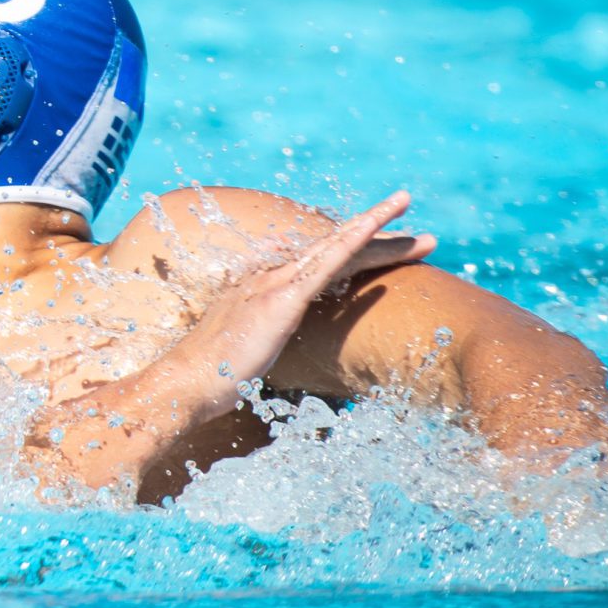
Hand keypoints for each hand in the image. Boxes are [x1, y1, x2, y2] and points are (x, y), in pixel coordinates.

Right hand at [170, 190, 434, 414]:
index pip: (318, 264)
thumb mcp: (245, 356)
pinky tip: (380, 226)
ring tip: (421, 228)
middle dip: (380, 239)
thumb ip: (264, 344)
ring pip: (339, 247)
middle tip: (422, 238)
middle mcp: (268, 274)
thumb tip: (274, 355)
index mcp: (261, 287)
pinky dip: (357, 238)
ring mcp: (275, 282)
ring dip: (382, 231)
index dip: (354, 255)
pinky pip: (329, 259)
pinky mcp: (283, 296)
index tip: (384, 250)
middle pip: (335, 250)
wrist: (185, 382)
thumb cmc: (209, 379)